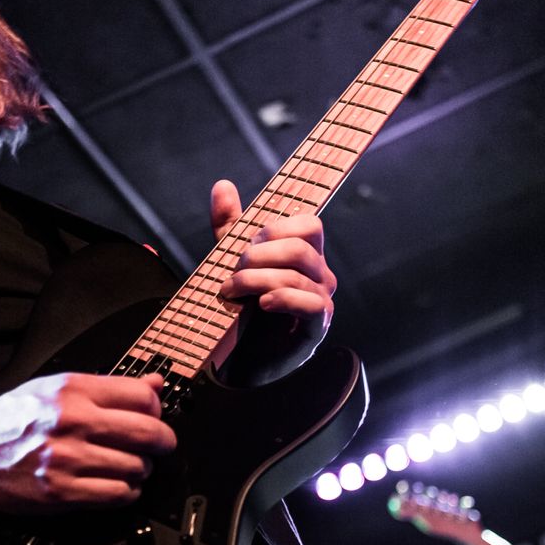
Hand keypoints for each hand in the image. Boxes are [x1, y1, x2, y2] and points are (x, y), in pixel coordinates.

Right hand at [0, 373, 176, 512]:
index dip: (157, 410)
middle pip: (148, 433)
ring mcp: (69, 460)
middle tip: (160, 446)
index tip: (153, 418)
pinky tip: (118, 485)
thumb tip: (156, 383)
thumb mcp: (56, 388)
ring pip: (137, 468)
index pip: (143, 397)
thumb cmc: (12, 420)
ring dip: (141, 470)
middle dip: (163, 442)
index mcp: (74, 391)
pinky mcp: (63, 493)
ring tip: (130, 467)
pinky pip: (117, 495)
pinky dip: (126, 492)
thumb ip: (108, 388)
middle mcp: (74, 422)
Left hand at [211, 179, 336, 383]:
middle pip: (301, 248)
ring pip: (296, 275)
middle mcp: (322, 275)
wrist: (244, 358)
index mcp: (308, 255)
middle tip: (233, 272)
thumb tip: (222, 186)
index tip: (247, 245)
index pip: (310, 225)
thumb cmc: (245, 307)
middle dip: (258, 256)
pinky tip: (260, 304)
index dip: (275, 229)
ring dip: (254, 280)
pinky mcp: (317, 327)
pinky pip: (309, 304)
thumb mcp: (233, 261)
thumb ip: (229, 226)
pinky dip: (281, 299)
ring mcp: (323, 301)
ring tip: (229, 292)